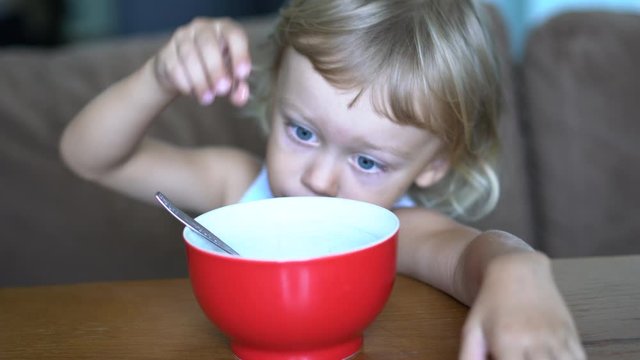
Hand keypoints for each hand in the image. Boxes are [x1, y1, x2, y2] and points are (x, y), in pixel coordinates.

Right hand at [153, 17, 251, 105]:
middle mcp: (202, 28)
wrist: (181, 71)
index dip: (240, 54)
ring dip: (200, 81)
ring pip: (189, 56)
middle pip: (208, 44)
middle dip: (216, 69)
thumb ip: (237, 88)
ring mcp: (182, 37)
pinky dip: (185, 83)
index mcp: (224, 29)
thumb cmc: (213, 69)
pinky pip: (175, 67)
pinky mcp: (166, 52)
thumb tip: (240, 96)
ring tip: (207, 99)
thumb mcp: (230, 77)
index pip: (234, 35)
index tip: (242, 75)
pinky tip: (192, 91)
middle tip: (222, 90)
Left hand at [459, 253, 585, 359]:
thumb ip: (469, 356)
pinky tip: (555, 359)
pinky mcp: (571, 333)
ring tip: (536, 358)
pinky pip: (578, 359)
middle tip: (520, 359)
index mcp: (508, 342)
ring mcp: (556, 337)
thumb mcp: (472, 329)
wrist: (517, 271)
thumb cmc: (491, 303)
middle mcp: (536, 341)